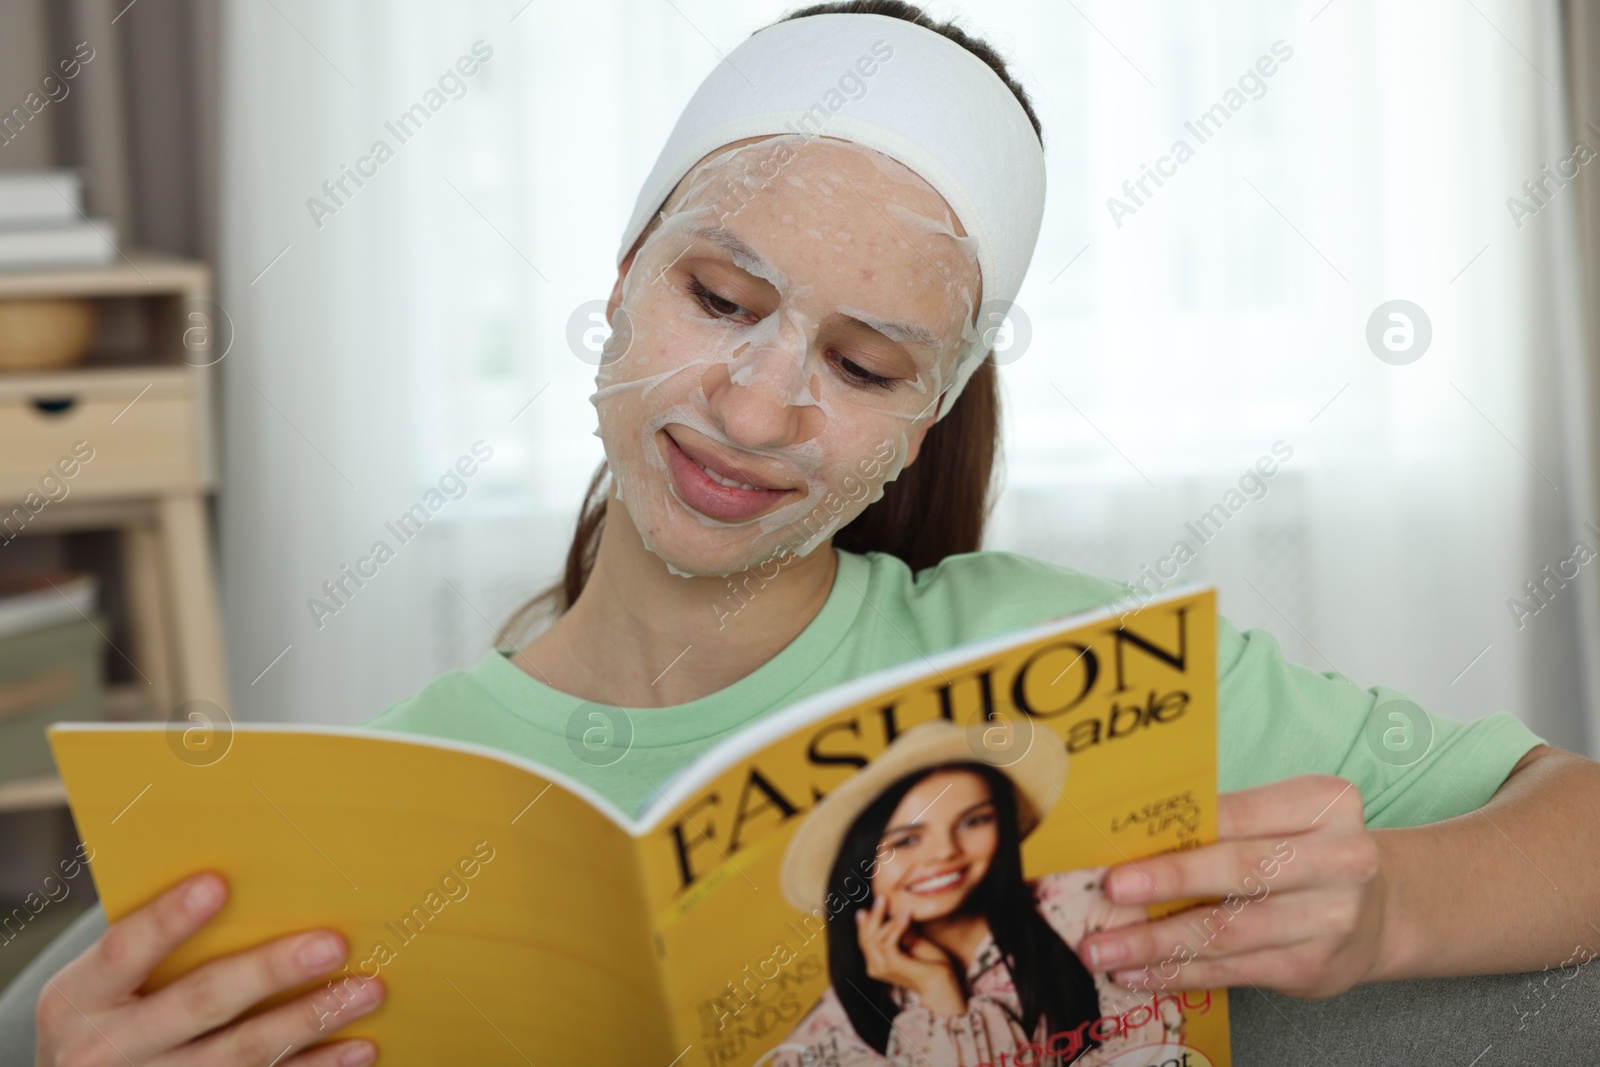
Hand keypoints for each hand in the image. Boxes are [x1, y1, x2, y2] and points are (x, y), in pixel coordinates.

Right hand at [35, 871, 383, 1065]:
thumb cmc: (105, 1011)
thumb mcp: (98, 984)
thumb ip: (150, 944)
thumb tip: (237, 878)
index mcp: (77, 1000)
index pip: (122, 952)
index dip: (167, 921)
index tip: (216, 883)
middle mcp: (106, 1050)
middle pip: (199, 1004)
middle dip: (269, 972)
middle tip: (331, 944)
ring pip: (241, 1054)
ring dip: (310, 1020)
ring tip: (364, 991)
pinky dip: (316, 1066)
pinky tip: (357, 1046)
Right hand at [855, 895, 965, 1014]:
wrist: (943, 982)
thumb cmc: (930, 964)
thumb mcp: (912, 942)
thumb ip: (900, 931)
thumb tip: (893, 912)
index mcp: (878, 963)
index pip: (864, 940)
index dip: (864, 924)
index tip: (868, 906)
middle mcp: (875, 968)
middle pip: (865, 938)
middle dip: (873, 917)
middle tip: (881, 899)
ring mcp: (882, 968)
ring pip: (874, 939)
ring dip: (885, 920)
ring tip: (897, 907)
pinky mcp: (892, 965)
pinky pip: (888, 943)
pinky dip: (896, 927)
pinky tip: (906, 917)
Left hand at [1076, 775, 1386, 998]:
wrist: (1377, 912)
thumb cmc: (1304, 853)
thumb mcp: (1281, 819)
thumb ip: (1219, 824)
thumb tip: (1127, 841)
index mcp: (1324, 804)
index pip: (1239, 814)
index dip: (1181, 830)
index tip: (1127, 843)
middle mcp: (1340, 860)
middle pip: (1239, 871)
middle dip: (1168, 882)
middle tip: (1111, 891)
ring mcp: (1330, 919)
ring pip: (1228, 931)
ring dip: (1157, 942)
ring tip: (1104, 949)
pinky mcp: (1313, 968)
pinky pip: (1231, 970)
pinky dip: (1177, 972)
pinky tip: (1137, 972)